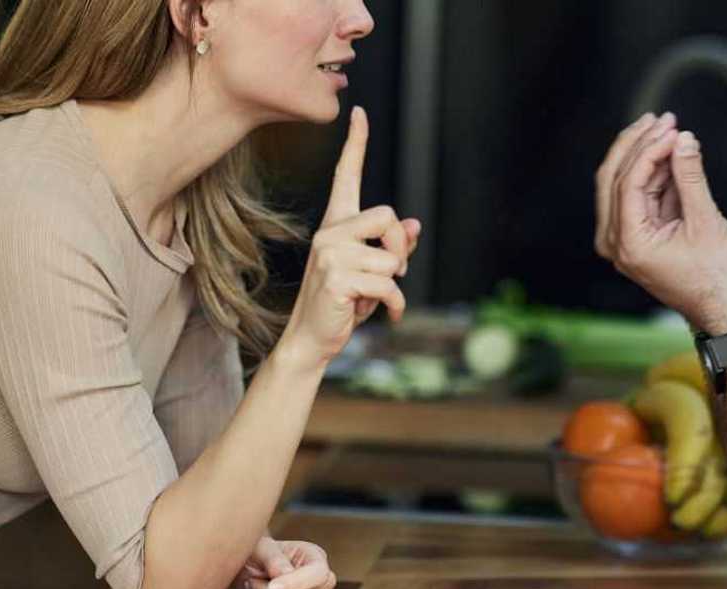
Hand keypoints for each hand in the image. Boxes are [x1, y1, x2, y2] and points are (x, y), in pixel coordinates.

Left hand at [219, 537, 336, 588]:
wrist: (248, 580)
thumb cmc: (257, 559)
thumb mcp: (261, 549)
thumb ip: (274, 558)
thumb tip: (285, 573)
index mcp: (317, 559)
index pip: (317, 576)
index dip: (294, 584)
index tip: (271, 587)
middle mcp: (324, 585)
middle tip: (251, 583)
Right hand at [277, 107, 421, 369]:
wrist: (313, 338)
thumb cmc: (344, 303)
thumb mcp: (372, 272)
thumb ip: (393, 246)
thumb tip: (413, 225)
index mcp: (337, 224)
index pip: (346, 176)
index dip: (356, 144)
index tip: (359, 113)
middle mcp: (330, 232)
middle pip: (388, 216)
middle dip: (399, 250)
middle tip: (388, 275)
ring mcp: (329, 253)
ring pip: (392, 258)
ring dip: (393, 285)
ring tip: (370, 298)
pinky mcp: (336, 277)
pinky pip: (389, 284)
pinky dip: (393, 305)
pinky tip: (380, 314)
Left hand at [596, 113, 726, 333]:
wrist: (724, 308)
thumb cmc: (716, 277)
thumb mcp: (706, 221)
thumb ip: (691, 177)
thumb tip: (684, 140)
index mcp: (629, 244)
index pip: (627, 183)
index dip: (648, 150)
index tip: (671, 129)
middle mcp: (617, 244)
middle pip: (613, 179)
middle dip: (637, 145)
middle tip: (661, 120)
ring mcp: (623, 241)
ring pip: (622, 185)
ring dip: (645, 156)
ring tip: (670, 131)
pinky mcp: (636, 237)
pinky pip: (637, 197)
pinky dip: (652, 175)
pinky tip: (670, 156)